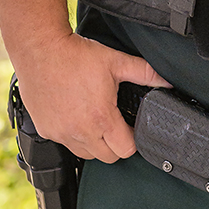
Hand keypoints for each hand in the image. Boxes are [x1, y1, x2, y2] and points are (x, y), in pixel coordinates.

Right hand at [14, 32, 170, 162]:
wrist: (41, 50)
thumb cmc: (76, 56)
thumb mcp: (117, 61)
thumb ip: (145, 73)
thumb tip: (167, 81)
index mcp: (101, 118)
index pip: (125, 150)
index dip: (134, 140)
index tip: (133, 128)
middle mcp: (80, 131)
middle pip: (107, 157)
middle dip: (116, 144)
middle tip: (118, 124)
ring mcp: (60, 134)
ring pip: (85, 154)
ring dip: (95, 143)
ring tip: (97, 119)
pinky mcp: (45, 131)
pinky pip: (65, 144)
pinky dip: (74, 136)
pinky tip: (77, 116)